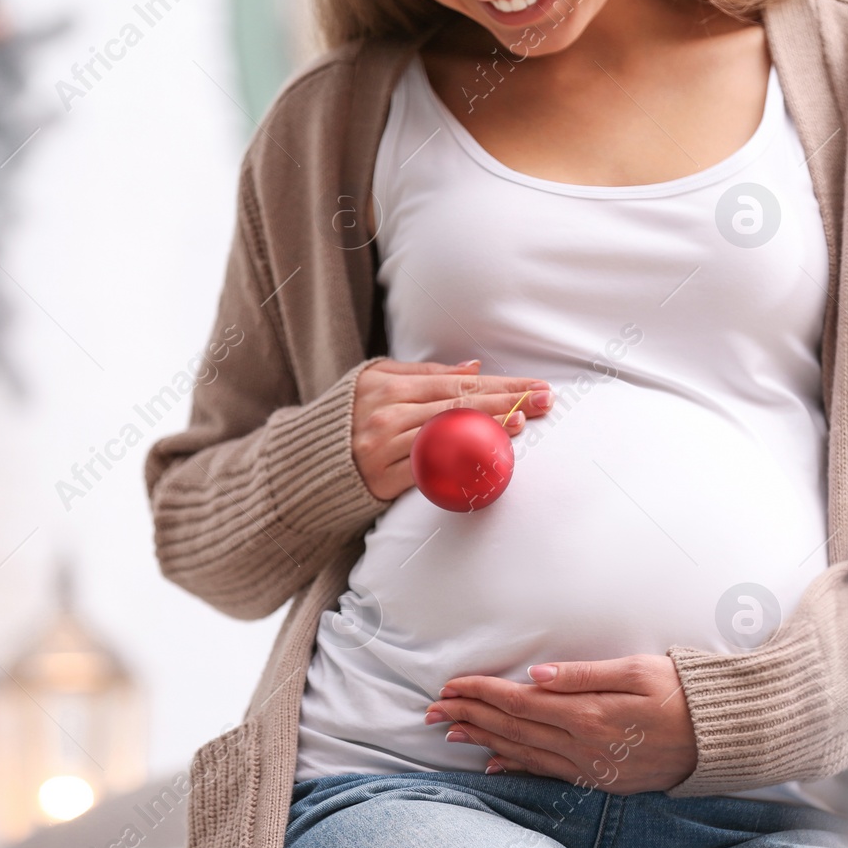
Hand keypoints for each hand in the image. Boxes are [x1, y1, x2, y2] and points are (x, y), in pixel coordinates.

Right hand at [351, 359, 554, 501]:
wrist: (302, 463)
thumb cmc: (346, 416)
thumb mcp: (376, 381)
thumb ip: (424, 374)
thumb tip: (474, 368)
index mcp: (389, 384)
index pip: (458, 383)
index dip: (501, 384)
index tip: (535, 386)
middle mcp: (387, 413)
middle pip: (460, 406)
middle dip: (508, 401)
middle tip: (545, 400)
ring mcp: (385, 447)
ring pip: (449, 435)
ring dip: (490, 429)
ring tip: (524, 423)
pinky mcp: (383, 479)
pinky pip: (430, 469)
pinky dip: (460, 462)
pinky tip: (487, 457)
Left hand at [424, 655, 698, 793]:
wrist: (719, 738)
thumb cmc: (682, 693)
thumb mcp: (637, 670)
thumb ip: (583, 674)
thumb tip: (536, 676)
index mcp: (588, 714)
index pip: (519, 703)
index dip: (481, 693)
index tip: (451, 685)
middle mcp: (583, 746)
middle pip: (513, 729)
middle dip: (470, 716)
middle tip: (432, 708)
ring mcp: (590, 767)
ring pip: (524, 753)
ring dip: (484, 741)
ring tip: (450, 731)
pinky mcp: (599, 779)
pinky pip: (547, 773)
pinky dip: (516, 766)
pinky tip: (494, 763)